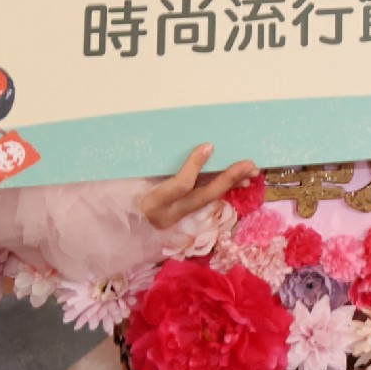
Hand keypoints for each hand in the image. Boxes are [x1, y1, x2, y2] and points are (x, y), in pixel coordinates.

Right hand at [137, 143, 257, 230]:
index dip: (194, 166)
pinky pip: (206, 198)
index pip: (178, 187)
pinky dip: (222, 188)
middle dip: (227, 179)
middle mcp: (167, 213)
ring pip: (209, 198)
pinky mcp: (182, 213)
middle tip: (249, 164)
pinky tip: (240, 182)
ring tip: (251, 172)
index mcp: (153, 202)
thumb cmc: (126, 195)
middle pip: (202, 196)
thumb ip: (160, 163)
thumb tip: (198, 146)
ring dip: (231, 184)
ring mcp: (176, 216)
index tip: (209, 146)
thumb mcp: (136, 178)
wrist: (119, 224)